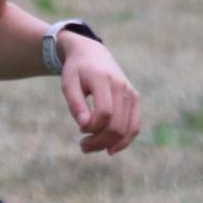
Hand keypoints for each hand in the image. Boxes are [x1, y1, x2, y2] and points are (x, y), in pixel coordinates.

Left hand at [59, 37, 140, 153]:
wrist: (92, 54)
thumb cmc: (77, 70)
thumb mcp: (68, 83)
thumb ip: (75, 103)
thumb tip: (84, 125)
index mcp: (104, 80)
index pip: (104, 112)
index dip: (92, 127)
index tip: (80, 129)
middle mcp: (122, 87)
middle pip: (117, 124)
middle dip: (99, 141)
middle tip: (83, 146)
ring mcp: (131, 93)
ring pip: (127, 128)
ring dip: (109, 144)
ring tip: (91, 146)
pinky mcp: (135, 99)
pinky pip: (135, 125)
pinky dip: (125, 140)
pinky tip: (111, 148)